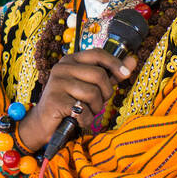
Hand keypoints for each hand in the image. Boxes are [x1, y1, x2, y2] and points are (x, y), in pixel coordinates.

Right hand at [16, 49, 136, 152]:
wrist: (44, 123)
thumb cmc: (70, 103)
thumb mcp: (91, 85)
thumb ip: (110, 73)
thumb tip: (132, 60)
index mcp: (71, 60)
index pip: (97, 54)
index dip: (115, 63)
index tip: (126, 73)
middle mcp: (62, 68)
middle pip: (99, 75)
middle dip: (105, 93)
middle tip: (98, 103)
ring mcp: (57, 83)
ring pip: (92, 94)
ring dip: (94, 108)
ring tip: (84, 111)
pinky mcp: (55, 100)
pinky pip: (83, 110)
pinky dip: (85, 119)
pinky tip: (77, 119)